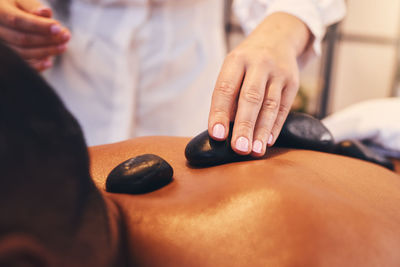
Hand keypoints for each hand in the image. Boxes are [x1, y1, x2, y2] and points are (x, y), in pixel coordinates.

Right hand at [0, 0, 69, 70]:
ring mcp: (2, 46)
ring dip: (46, 52)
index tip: (58, 28)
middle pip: (23, 39)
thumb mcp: (21, 0)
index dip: (39, 26)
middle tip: (66, 37)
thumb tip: (46, 13)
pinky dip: (36, 65)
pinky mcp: (8, 57)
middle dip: (47, 40)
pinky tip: (49, 62)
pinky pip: (21, 64)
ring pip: (23, 53)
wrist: (5, 15)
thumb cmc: (14, 5)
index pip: (18, 20)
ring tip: (63, 46)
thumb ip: (32, 6)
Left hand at [208, 13, 310, 156]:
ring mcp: (279, 72)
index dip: (219, 113)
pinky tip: (267, 141)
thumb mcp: (233, 70)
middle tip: (239, 148)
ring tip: (254, 150)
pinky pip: (284, 108)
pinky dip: (275, 126)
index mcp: (237, 60)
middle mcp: (259, 63)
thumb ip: (228, 98)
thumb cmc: (247, 64)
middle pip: (251, 97)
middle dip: (244, 125)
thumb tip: (222, 132)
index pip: (226, 89)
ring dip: (261, 130)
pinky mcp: (293, 82)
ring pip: (270, 105)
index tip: (217, 135)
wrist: (278, 39)